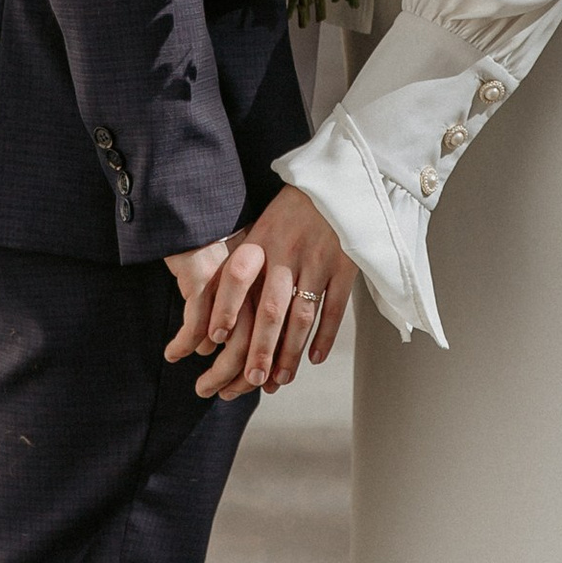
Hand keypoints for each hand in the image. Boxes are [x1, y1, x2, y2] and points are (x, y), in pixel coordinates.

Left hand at [164, 190, 353, 398]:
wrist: (336, 183)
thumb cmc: (291, 213)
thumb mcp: (261, 227)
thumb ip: (245, 265)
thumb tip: (217, 316)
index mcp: (261, 240)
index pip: (236, 276)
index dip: (225, 307)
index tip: (216, 339)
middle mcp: (287, 252)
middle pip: (271, 309)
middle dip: (260, 348)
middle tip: (251, 378)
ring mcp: (318, 261)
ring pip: (302, 316)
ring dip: (291, 351)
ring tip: (280, 379)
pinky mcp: (345, 266)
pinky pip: (334, 308)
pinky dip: (325, 335)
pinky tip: (314, 359)